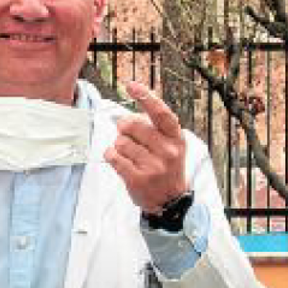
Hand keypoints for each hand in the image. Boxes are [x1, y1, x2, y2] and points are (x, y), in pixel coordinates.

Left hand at [104, 80, 188, 212]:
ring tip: (128, 154)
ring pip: (120, 142)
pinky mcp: (137, 179)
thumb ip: (154, 128)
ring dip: (118, 145)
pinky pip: (113, 157)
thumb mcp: (171, 145)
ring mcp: (153, 166)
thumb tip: (123, 116)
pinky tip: (119, 160)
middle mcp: (167, 151)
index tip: (131, 85)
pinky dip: (111, 155)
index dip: (145, 97)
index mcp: (176, 138)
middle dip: (124, 127)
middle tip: (126, 134)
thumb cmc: (166, 167)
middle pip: (132, 125)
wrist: (170, 201)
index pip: (160, 113)